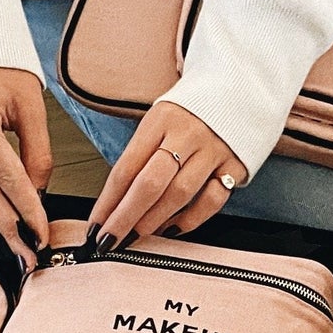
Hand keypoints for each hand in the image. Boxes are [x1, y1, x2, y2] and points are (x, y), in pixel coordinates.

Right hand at [0, 67, 51, 265]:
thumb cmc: (4, 68)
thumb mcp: (31, 107)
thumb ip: (38, 154)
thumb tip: (39, 194)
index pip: (7, 177)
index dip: (27, 210)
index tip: (42, 234)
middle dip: (9, 229)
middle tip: (29, 255)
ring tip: (21, 245)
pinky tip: (7, 220)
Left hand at [89, 101, 247, 247]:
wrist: (238, 92)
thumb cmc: (188, 114)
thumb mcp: (158, 123)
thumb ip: (140, 157)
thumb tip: (115, 202)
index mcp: (160, 121)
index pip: (126, 168)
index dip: (108, 201)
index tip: (94, 225)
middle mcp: (186, 135)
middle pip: (149, 184)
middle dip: (124, 218)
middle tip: (109, 240)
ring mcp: (213, 151)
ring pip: (179, 194)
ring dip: (153, 220)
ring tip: (136, 236)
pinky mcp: (234, 167)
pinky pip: (211, 201)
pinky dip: (190, 219)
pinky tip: (172, 228)